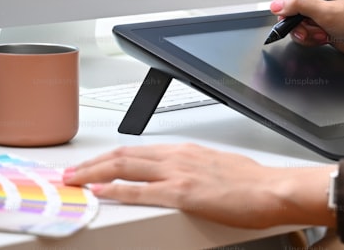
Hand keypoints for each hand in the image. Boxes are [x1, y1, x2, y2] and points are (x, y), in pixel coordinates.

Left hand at [62, 143, 335, 228]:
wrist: (274, 189)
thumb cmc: (254, 183)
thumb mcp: (219, 168)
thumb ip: (196, 170)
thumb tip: (186, 177)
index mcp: (186, 151)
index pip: (137, 151)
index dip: (109, 158)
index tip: (92, 165)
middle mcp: (178, 157)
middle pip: (123, 155)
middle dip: (91, 163)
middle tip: (70, 172)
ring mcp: (179, 174)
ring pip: (125, 167)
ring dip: (94, 172)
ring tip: (74, 179)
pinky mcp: (183, 193)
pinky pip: (142, 190)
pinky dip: (117, 189)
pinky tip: (101, 191)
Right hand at [270, 0, 343, 61]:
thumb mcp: (328, 12)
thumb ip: (300, 6)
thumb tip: (277, 4)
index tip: (286, 8)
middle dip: (293, 16)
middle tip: (303, 25)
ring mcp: (316, 7)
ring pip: (291, 17)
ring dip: (302, 30)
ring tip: (318, 33)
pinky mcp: (316, 23)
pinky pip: (298, 29)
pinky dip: (307, 37)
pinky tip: (322, 38)